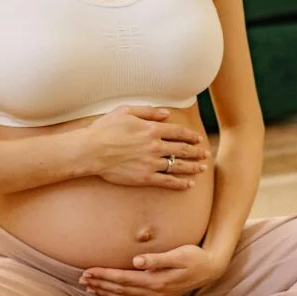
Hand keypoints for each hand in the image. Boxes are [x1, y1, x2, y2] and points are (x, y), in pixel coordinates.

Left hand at [79, 245, 225, 295]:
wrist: (210, 270)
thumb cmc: (195, 257)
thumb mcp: (180, 254)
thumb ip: (157, 259)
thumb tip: (137, 260)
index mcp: (156, 281)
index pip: (123, 278)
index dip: (104, 275)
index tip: (87, 271)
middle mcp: (154, 292)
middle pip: (120, 289)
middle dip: (99, 284)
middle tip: (80, 279)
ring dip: (105, 292)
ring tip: (88, 288)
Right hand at [84, 105, 209, 190]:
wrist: (91, 150)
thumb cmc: (105, 129)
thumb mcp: (126, 111)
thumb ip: (148, 111)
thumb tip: (166, 114)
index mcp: (152, 129)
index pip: (178, 132)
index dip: (191, 136)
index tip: (198, 139)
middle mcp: (155, 146)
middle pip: (182, 149)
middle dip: (196, 151)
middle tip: (205, 154)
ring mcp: (151, 163)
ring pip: (178, 165)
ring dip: (192, 167)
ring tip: (202, 168)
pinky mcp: (145, 177)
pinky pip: (167, 181)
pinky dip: (179, 183)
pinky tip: (188, 184)